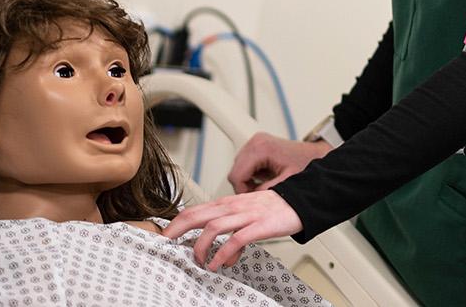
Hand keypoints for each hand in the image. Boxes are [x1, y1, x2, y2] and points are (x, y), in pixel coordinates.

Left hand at [162, 191, 302, 270]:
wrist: (300, 201)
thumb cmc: (273, 209)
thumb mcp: (247, 214)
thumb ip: (231, 230)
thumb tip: (222, 255)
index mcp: (227, 204)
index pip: (194, 210)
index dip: (176, 223)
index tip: (165, 236)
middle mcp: (232, 207)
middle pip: (196, 215)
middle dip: (176, 231)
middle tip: (166, 245)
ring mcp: (245, 215)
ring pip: (212, 228)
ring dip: (200, 247)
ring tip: (198, 261)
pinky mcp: (258, 226)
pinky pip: (235, 240)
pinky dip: (223, 254)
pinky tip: (219, 264)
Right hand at [227, 131, 330, 192]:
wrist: (316, 154)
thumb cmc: (306, 162)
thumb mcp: (288, 181)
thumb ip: (268, 191)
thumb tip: (253, 202)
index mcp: (261, 147)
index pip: (236, 175)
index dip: (242, 192)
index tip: (251, 201)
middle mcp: (256, 142)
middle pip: (235, 172)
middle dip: (244, 187)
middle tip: (259, 196)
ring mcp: (255, 143)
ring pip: (238, 169)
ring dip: (247, 182)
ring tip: (264, 187)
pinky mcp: (256, 147)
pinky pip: (244, 166)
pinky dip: (250, 176)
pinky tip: (263, 180)